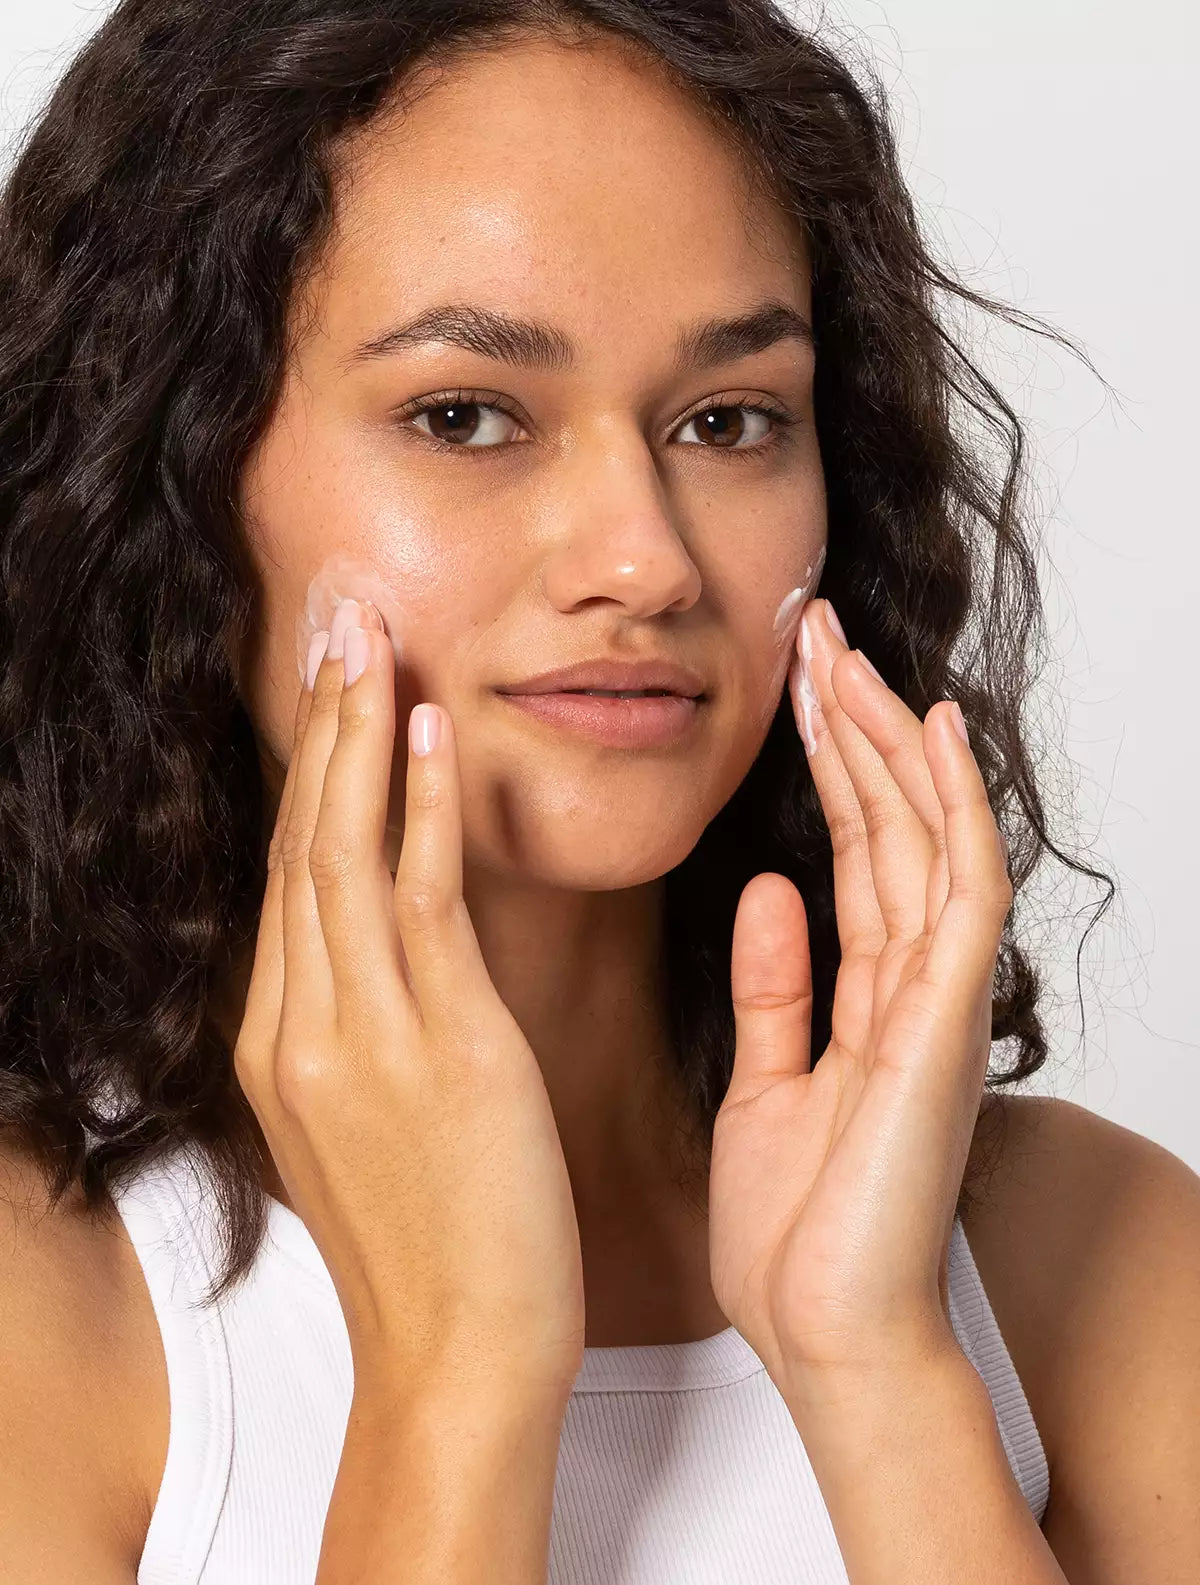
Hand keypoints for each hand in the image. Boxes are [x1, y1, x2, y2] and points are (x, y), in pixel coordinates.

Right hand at [234, 600, 584, 1400]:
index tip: (327, 685)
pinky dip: (417, 810)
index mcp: (281, 1041)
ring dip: (358, 736)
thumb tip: (379, 949)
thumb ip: (357, 1027)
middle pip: (301, 842)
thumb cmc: (433, 1243)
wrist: (461, 1356)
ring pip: (342, 853)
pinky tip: (428, 734)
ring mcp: (360, 1034)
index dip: (307, 771)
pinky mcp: (439, 1048)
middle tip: (336, 617)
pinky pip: (418, 903)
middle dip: (318, 722)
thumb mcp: (366, 1122)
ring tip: (372, 640)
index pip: (289, 875)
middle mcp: (301, 1025)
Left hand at [706, 598, 1011, 1397]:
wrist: (829, 1338)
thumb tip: (768, 890)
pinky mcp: (942, 1027)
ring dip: (886, 741)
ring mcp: (935, 1003)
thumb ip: (776, 988)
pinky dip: (947, 810)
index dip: (827, 767)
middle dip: (853, 725)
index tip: (792, 687)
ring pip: (921, 838)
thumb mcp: (765, 1085)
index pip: (852, 854)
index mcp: (867, 1000)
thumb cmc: (801, 1234)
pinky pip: (956, 894)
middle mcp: (911, 987)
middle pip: (887, 827)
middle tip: (812, 631)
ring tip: (846, 653)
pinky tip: (927, 735)